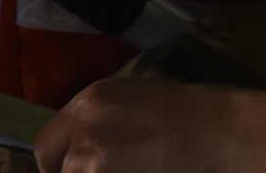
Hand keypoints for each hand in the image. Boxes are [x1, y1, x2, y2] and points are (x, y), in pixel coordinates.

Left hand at [35, 79, 242, 172]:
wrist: (219, 133)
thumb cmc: (185, 114)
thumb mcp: (129, 99)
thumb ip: (95, 121)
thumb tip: (75, 149)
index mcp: (89, 102)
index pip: (46, 146)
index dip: (58, 165)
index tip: (71, 172)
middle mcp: (86, 131)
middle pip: (57, 171)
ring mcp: (98, 163)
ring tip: (130, 171)